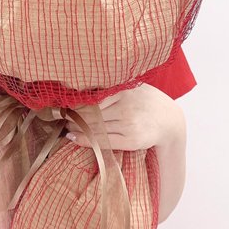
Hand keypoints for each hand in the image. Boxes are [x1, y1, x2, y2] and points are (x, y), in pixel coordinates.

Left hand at [66, 84, 183, 150]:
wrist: (169, 120)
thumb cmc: (144, 101)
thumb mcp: (129, 88)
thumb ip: (109, 87)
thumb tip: (76, 88)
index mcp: (123, 90)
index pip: (91, 98)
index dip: (74, 103)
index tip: (61, 104)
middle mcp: (126, 107)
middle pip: (90, 113)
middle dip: (72, 116)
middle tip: (59, 116)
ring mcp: (129, 124)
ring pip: (94, 127)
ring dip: (76, 128)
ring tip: (66, 125)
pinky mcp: (131, 140)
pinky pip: (103, 141)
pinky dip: (85, 140)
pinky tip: (73, 138)